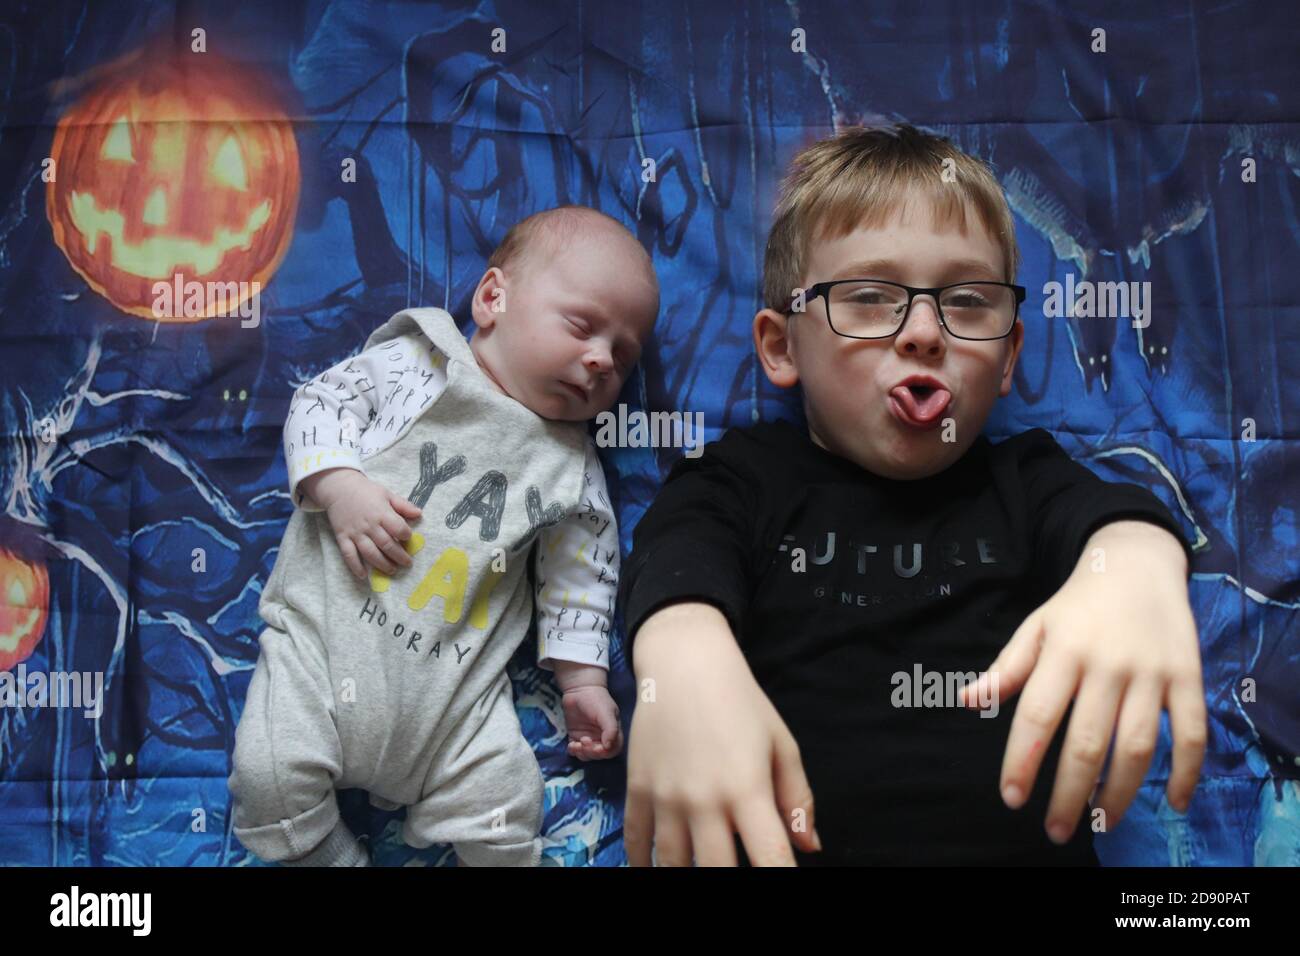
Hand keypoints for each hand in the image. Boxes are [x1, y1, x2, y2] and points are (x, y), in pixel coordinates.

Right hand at [301, 467, 422, 581]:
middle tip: (407, 563)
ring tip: (392, 570)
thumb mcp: (387, 494)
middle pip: (387, 544)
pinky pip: (349, 555)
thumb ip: (403, 505)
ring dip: (382, 564)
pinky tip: (363, 576)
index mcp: (382, 513)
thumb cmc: (366, 491)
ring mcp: (355, 533)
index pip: (398, 528)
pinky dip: (355, 566)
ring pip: (370, 553)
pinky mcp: (343, 538)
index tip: (409, 538)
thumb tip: (419, 514)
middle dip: (399, 556)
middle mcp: (369, 525)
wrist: (339, 488)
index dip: (406, 535)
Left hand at [551, 661, 622, 759]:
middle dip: (592, 752)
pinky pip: (575, 751)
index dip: (606, 753)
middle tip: (584, 741)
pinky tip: (571, 744)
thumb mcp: (606, 712)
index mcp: (612, 732)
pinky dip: (573, 751)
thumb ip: (611, 729)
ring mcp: (588, 738)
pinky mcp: (575, 737)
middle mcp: (601, 737)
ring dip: (582, 753)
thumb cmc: (596, 699)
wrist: (579, 689)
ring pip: (587, 755)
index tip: (597, 748)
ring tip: (576, 743)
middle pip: (600, 755)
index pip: (614, 749)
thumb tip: (608, 746)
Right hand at [624, 602, 820, 865]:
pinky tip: (652, 869)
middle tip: (736, 867)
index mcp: (748, 789)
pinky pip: (635, 841)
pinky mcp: (638, 789)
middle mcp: (704, 800)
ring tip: (700, 865)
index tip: (783, 881)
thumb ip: (797, 798)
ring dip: (686, 874)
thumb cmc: (741, 701)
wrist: (684, 662)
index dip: (780, 877)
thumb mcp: (781, 743)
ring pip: (673, 863)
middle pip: (717, 870)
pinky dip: (642, 862)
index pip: (771, 858)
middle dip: (730, 880)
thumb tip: (809, 847)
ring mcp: (666, 797)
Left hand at [958, 521, 1204, 843]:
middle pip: (1087, 741)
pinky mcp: (1188, 677)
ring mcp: (1151, 673)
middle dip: (1068, 793)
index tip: (1012, 797)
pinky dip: (1186, 772)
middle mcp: (1107, 665)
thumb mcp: (1035, 626)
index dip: (1023, 760)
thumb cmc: (1078, 604)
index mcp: (1062, 652)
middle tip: (1055, 829)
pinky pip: (1192, 733)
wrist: (1138, 564)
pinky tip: (1172, 801)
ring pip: (1138, 746)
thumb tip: (967, 700)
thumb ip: (1007, 667)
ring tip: (1100, 822)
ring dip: (1119, 792)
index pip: (1037, 716)